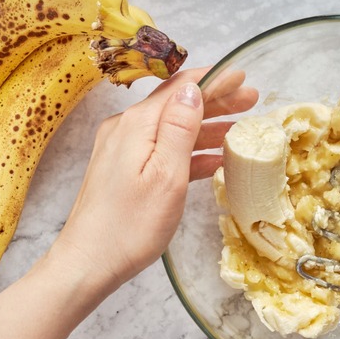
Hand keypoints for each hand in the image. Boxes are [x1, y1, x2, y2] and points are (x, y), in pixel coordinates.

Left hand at [50, 67, 257, 291]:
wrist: (88, 263)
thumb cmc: (130, 226)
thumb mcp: (166, 175)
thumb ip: (180, 128)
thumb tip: (192, 89)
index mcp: (137, 125)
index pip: (180, 88)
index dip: (214, 80)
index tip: (242, 75)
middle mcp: (126, 129)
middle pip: (177, 105)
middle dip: (215, 100)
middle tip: (251, 99)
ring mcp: (122, 150)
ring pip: (172, 129)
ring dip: (206, 126)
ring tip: (240, 128)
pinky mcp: (123, 171)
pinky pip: (163, 151)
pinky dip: (190, 152)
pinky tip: (214, 160)